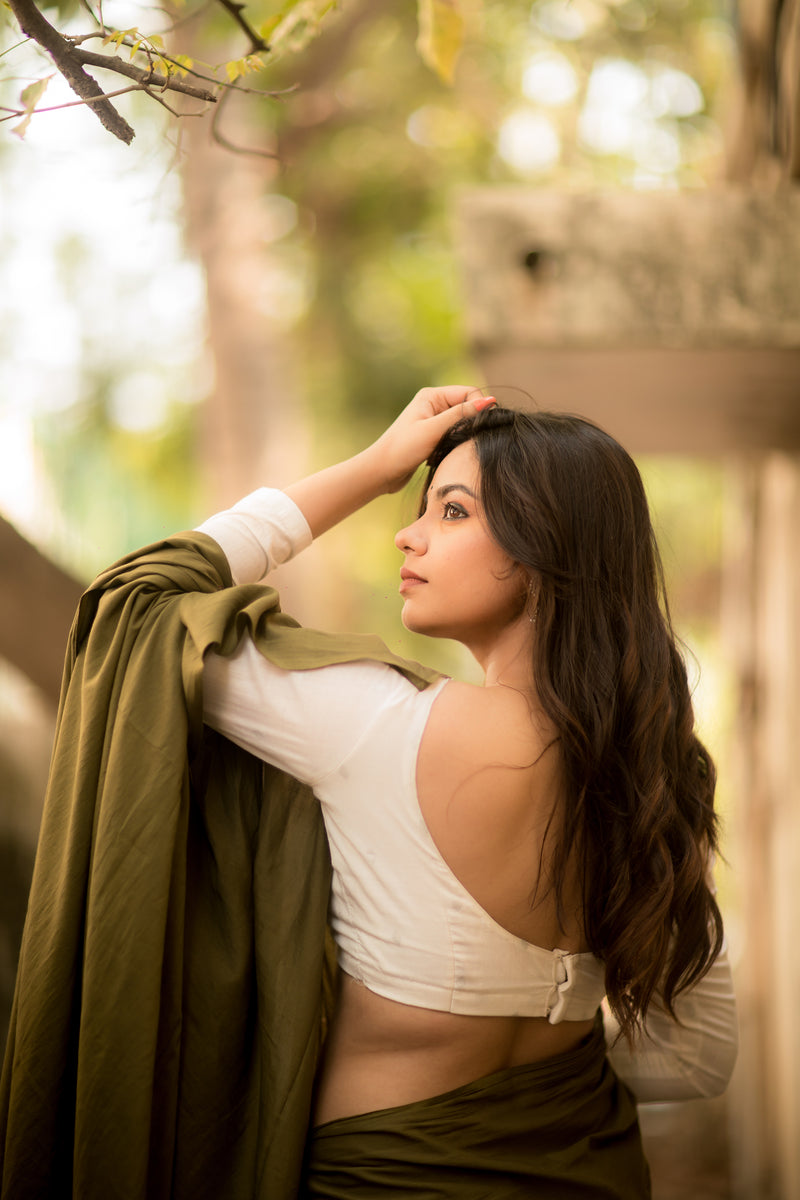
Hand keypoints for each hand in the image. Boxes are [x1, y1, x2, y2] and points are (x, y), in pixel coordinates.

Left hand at [370, 386, 494, 492]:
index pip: (469, 392)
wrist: (380, 472)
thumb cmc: (402, 449)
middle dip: (471, 423)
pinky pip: (456, 436)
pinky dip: (456, 444)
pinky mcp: (434, 436)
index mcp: (432, 395)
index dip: (478, 408)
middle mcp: (434, 404)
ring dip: (463, 436)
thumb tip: (490, 400)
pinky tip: (447, 454)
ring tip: (451, 448)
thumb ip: (460, 415)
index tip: (478, 428)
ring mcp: (434, 420)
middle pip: (468, 408)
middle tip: (462, 441)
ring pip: (463, 423)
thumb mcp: (433, 430)